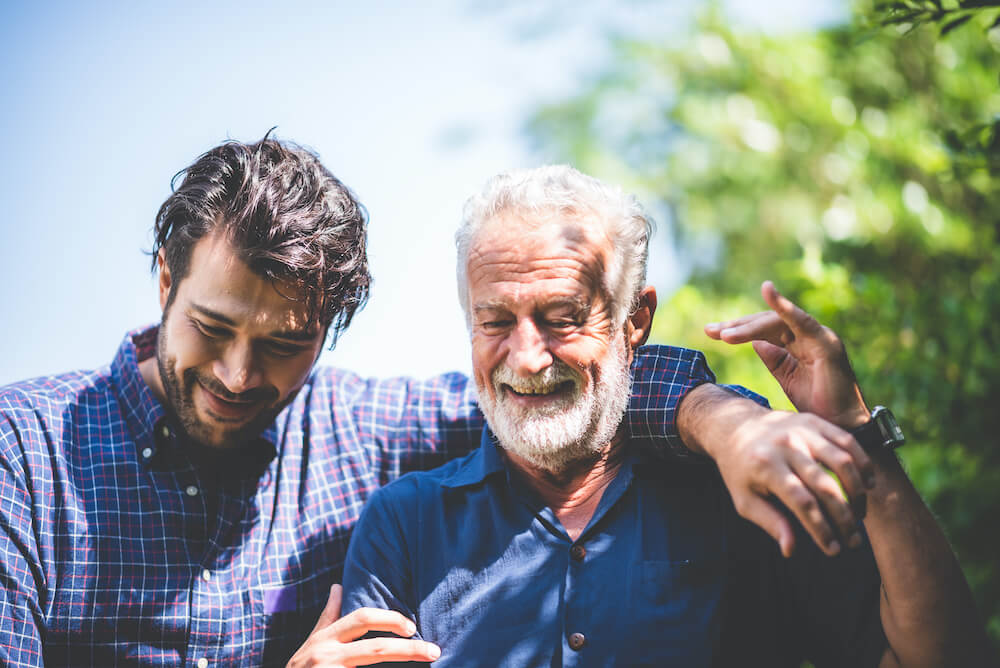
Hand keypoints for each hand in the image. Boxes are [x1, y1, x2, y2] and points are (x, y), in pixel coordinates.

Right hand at [287, 584, 440, 666]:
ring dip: (403, 665)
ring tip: (429, 663)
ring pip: (373, 665)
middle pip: (376, 648)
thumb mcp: (313, 642)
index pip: (363, 619)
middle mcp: (325, 655)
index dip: (390, 619)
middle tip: (434, 651)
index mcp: (325, 639)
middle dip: (409, 649)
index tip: (412, 626)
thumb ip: (329, 617)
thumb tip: (338, 586)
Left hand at [701, 400, 874, 557]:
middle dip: (844, 518)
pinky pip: (847, 441)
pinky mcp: (814, 421)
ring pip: (842, 462)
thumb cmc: (740, 470)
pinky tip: (868, 485)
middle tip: (853, 541)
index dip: (821, 529)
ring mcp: (801, 430)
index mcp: (765, 466)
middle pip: (825, 486)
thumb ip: (770, 522)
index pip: (802, 503)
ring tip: (860, 516)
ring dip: (858, 493)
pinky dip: (863, 463)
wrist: (735, 426)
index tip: (833, 550)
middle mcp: (785, 445)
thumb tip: (790, 550)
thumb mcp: (744, 499)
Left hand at [705, 281, 869, 429]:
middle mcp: (808, 335)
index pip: (763, 329)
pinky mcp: (826, 342)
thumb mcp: (788, 378)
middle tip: (710, 331)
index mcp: (798, 343)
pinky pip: (802, 320)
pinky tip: (768, 290)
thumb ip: (774, 359)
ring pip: (776, 322)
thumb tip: (756, 342)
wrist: (839, 426)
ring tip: (724, 335)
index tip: (710, 332)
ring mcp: (818, 335)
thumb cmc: (817, 405)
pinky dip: (785, 306)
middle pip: (766, 322)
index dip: (737, 330)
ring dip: (748, 327)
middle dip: (737, 326)